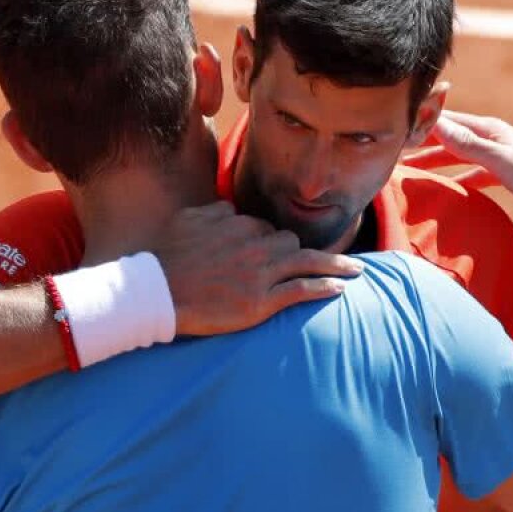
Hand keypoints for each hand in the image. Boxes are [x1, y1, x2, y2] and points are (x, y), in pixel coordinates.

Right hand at [151, 202, 363, 335]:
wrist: (156, 291)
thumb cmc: (167, 256)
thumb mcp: (189, 219)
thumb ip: (215, 211)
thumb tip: (231, 210)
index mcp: (238, 223)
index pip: (266, 228)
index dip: (271, 242)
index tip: (277, 253)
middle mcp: (254, 244)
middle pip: (290, 243)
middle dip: (299, 253)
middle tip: (314, 264)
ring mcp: (260, 273)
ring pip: (306, 262)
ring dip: (334, 265)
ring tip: (356, 269)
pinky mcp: (261, 302)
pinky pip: (301, 290)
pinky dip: (323, 287)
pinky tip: (340, 289)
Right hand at [405, 111, 512, 231]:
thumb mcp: (500, 160)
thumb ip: (468, 144)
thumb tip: (437, 124)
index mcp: (492, 130)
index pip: (449, 122)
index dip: (424, 123)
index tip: (397, 127)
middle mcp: (495, 139)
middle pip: (452, 139)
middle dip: (425, 145)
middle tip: (396, 153)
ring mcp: (502, 157)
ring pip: (461, 157)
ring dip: (439, 163)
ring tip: (414, 172)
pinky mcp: (509, 176)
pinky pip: (475, 174)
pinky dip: (460, 179)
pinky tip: (450, 190)